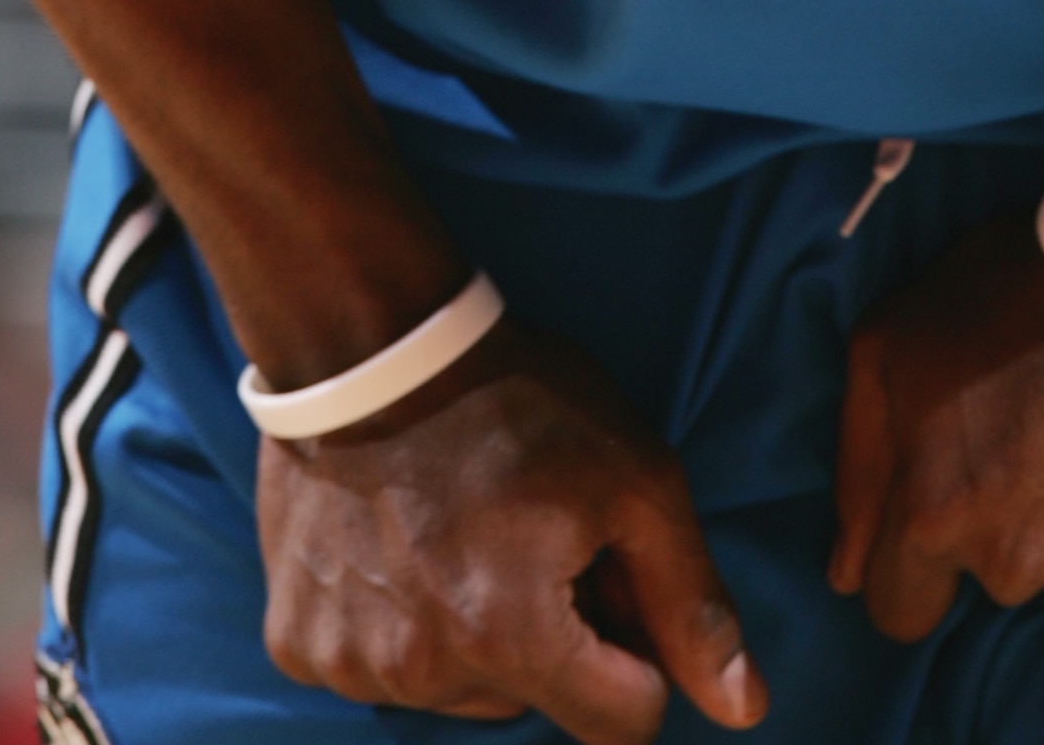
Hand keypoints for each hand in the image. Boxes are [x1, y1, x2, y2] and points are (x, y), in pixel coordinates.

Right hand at [256, 316, 765, 743]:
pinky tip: (401, 552)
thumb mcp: (630, 475)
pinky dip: (399, 629)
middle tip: (531, 539)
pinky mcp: (298, 643)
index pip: (621, 724)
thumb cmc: (509, 395)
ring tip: (464, 536)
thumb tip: (745, 710)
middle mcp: (422, 669)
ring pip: (459, 695)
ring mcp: (350, 662)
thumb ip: (688, 600)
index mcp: (510, 634)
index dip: (636, 656)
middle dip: (554, 640)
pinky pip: (379, 674)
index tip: (607, 584)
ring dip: (475, 638)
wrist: (364, 339)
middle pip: (536, 705)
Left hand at [829, 211, 1043, 640]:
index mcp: (933, 513)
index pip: (900, 611)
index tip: (951, 510)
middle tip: (1040, 433)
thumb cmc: (1016, 284)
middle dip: (1008, 524)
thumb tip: (845, 575)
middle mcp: (1015, 562)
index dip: (918, 566)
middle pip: (997, 581)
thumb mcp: (892, 339)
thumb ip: (859, 464)